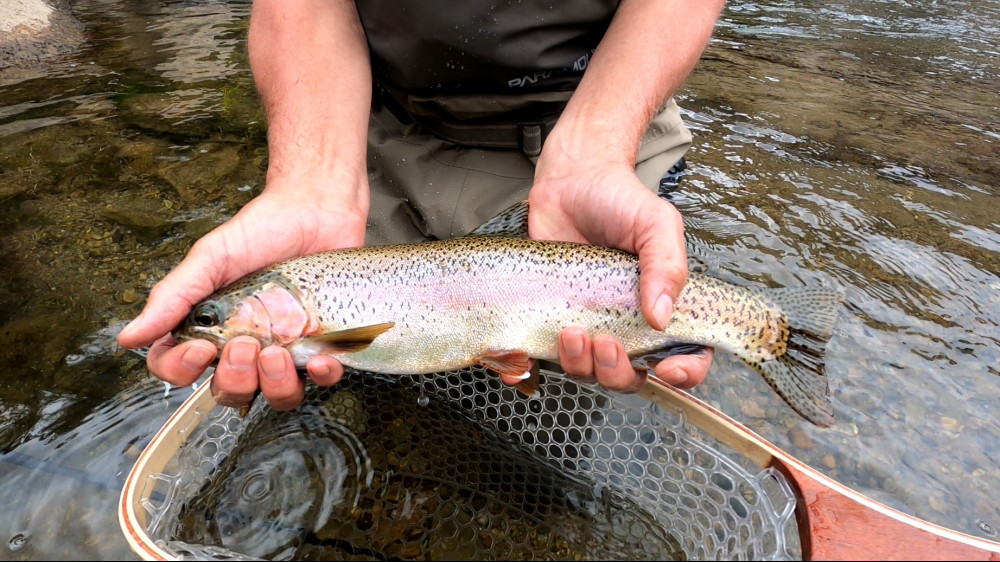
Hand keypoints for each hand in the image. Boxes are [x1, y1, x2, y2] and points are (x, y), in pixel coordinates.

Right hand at [117, 177, 367, 410]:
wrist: (317, 207)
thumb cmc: (262, 230)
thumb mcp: (211, 258)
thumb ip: (172, 297)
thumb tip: (129, 337)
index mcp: (209, 327)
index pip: (178, 370)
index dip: (182, 371)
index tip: (201, 348)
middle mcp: (245, 345)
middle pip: (228, 392)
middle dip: (234, 377)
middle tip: (245, 343)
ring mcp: (286, 347)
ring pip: (276, 396)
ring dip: (274, 385)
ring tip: (279, 352)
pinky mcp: (323, 343)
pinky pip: (323, 379)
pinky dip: (322, 376)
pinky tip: (321, 358)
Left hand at [528, 161, 712, 391]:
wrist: (569, 181)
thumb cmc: (619, 200)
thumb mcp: (655, 223)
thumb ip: (666, 265)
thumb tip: (661, 316)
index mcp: (664, 306)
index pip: (686, 356)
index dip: (682, 373)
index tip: (666, 369)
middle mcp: (628, 323)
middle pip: (632, 377)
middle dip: (618, 372)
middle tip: (605, 342)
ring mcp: (589, 324)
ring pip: (589, 372)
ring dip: (581, 365)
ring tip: (571, 331)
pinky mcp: (550, 319)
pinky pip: (542, 358)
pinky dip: (528, 368)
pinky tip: (520, 362)